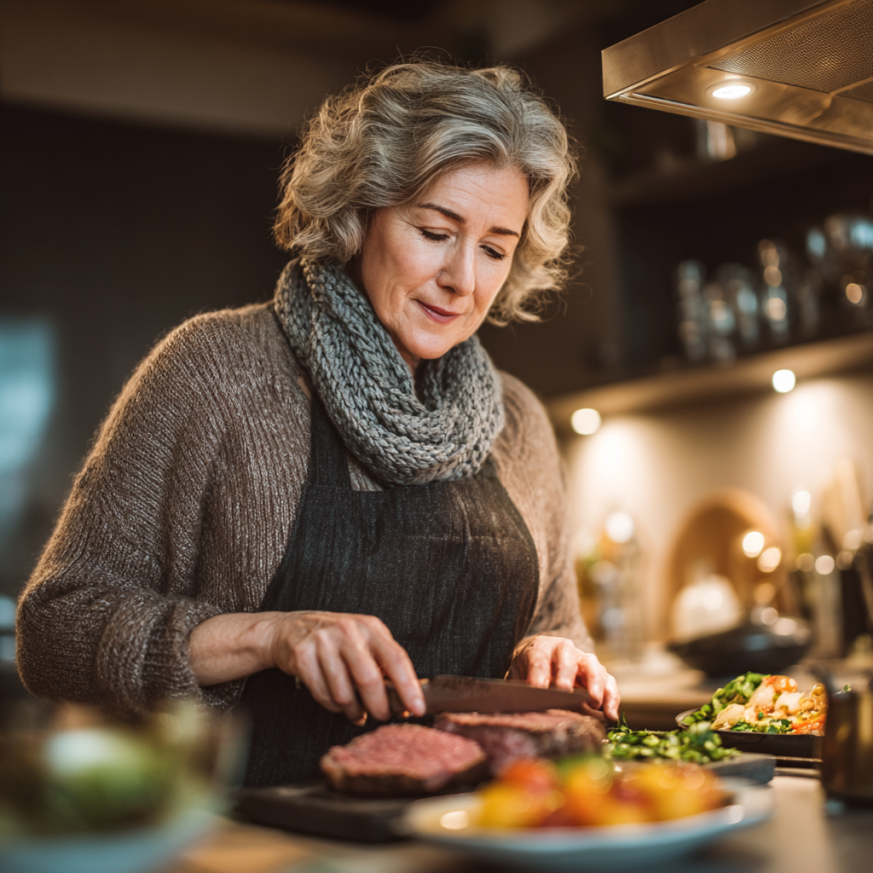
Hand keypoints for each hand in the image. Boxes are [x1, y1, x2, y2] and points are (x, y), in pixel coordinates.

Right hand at [265, 610, 425, 724]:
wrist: (289, 628)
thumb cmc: (335, 640)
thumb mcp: (363, 640)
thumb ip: (383, 664)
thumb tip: (405, 701)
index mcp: (370, 627)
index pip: (395, 658)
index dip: (408, 686)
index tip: (417, 708)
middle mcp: (348, 631)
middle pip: (369, 679)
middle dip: (379, 706)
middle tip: (382, 716)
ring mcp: (323, 642)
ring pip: (344, 693)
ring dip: (353, 710)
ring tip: (356, 710)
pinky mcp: (303, 655)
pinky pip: (323, 695)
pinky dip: (332, 706)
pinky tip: (335, 701)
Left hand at [509, 635, 619, 721]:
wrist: (544, 664)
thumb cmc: (528, 674)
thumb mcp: (519, 677)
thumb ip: (520, 688)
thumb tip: (521, 706)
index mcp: (540, 648)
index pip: (538, 657)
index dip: (537, 672)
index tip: (536, 688)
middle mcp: (563, 650)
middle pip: (566, 657)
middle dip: (565, 674)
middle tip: (564, 691)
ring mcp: (583, 660)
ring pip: (592, 667)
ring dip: (594, 685)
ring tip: (594, 703)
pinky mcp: (599, 673)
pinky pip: (609, 682)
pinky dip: (611, 698)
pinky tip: (610, 716)